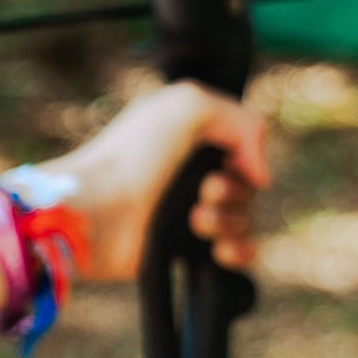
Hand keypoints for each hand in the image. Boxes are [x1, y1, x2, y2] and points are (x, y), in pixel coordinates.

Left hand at [0, 81, 270, 327]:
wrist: (98, 213)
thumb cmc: (134, 155)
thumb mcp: (189, 105)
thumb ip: (244, 121)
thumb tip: (259, 174)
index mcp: (190, 136)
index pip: (244, 147)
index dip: (245, 157)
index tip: (228, 161)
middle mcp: (190, 173)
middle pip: (247, 187)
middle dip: (235, 191)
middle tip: (203, 191)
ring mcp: (187, 212)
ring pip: (244, 220)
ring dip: (228, 220)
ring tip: (195, 220)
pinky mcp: (185, 249)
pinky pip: (238, 252)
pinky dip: (238, 251)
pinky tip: (219, 250)